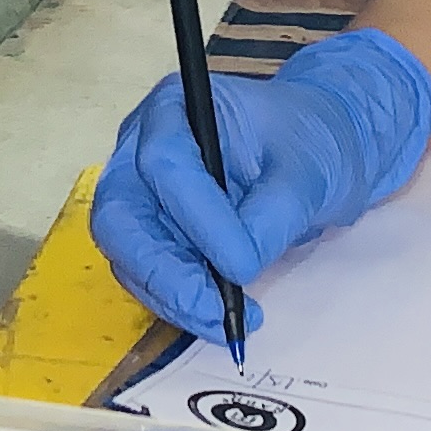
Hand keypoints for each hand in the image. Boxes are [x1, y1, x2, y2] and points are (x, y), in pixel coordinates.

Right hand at [91, 28, 430, 340]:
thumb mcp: (307, 172)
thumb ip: (271, 216)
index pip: (163, 163)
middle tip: (215, 312)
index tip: (244, 265)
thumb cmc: (307, 143)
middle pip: (120, 218)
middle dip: (165, 274)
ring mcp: (138, 193)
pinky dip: (180, 303)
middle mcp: (140, 148)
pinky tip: (221, 315)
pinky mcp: (148, 234)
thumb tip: (237, 270)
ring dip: (174, 298)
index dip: (198, 220)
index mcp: (175, 107)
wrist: (310, 152)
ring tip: (230, 323)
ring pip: (128, 257)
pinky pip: (148, 276)